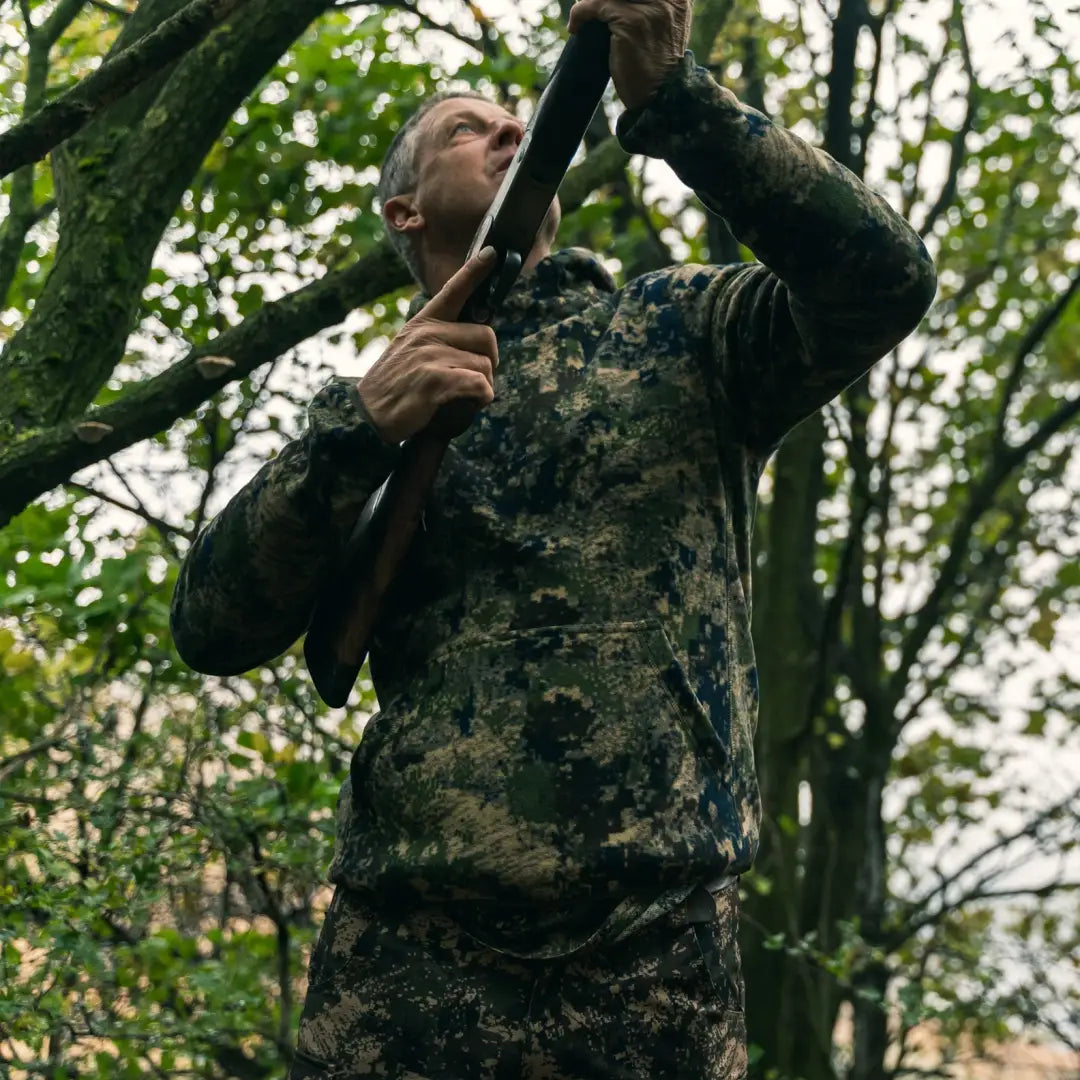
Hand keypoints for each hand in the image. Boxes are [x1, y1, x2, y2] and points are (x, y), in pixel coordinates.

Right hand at [356, 247, 499, 443]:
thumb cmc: (395, 387)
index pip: (453, 291)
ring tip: (462, 396)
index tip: (491, 253)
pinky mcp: (434, 380)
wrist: (366, 414)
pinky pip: (479, 384)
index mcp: (423, 323)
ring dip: (483, 385)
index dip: (474, 271)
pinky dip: (481, 398)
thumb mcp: (411, 351)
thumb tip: (474, 343)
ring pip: (485, 365)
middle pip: (486, 336)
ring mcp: (431, 355)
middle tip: (473, 378)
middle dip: (488, 360)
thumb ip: (439, 341)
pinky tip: (468, 404)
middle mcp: (428, 333)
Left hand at [568, 0, 690, 110]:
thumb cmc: (655, 66)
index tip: (600, 3)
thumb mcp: (661, 26)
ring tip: (581, 16)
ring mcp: (649, 8)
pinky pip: (595, 6)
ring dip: (588, 2)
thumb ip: (648, 7)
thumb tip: (609, 1)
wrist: (660, 96)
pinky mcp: (631, 22)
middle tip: (588, 7)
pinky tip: (575, 27)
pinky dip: (580, 14)